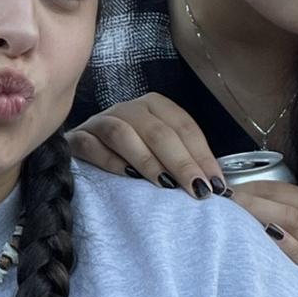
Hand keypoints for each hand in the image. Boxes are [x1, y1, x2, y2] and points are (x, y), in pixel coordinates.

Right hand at [64, 92, 228, 196]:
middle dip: (181, 162)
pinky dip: (110, 161)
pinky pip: (91, 145)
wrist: (82, 158)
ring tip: (165, 186)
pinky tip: (127, 178)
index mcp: (154, 106)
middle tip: (197, 190)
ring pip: (124, 134)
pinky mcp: (77, 138)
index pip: (184, 127)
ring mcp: (100, 121)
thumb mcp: (162, 155)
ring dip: (147, 161)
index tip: (216, 186)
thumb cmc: (131, 160)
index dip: (202, 156)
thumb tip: (220, 189)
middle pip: (157, 131)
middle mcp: (128, 108)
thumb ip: (187, 164)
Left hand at [235, 182, 297, 296]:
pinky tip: (267, 234)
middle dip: (250, 197)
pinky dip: (286, 243)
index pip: (283, 189)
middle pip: (284, 202)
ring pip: (292, 220)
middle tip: (220, 198)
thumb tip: (252, 209)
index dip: (252, 186)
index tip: (226, 189)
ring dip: (259, 212)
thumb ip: (292, 220)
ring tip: (232, 210)